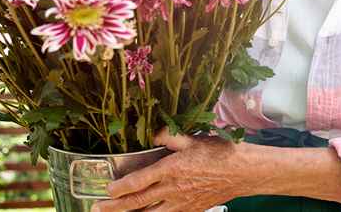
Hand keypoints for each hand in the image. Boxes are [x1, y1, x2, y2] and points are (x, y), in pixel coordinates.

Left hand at [91, 127, 246, 211]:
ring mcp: (181, 203)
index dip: (120, 187)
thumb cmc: (219, 153)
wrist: (242, 172)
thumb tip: (153, 135)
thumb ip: (169, 137)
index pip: (139, 181)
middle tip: (98, 209)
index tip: (107, 190)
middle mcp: (173, 189)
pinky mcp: (191, 210)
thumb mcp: (193, 138)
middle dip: (115, 207)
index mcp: (171, 169)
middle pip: (138, 202)